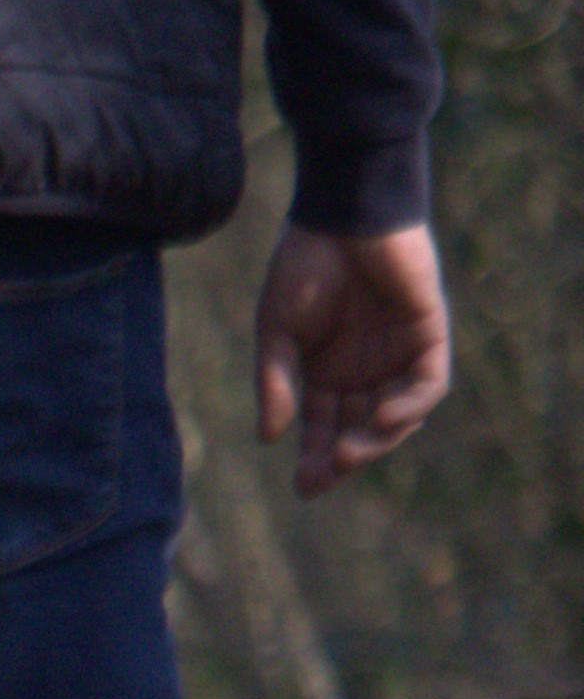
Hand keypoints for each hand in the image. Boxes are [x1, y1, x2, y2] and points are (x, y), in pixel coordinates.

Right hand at [252, 221, 448, 497]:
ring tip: (351, 453)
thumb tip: (270, 437)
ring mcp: (398, 351)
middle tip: (326, 474)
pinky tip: (386, 417)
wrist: (344, 211)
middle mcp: (363, 367)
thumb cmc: (304, 263)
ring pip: (397, 414)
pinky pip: (429, 382)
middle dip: (345, 457)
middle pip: (360, 428)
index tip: (304, 488)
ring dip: (377, 439)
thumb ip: (275, 381)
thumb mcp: (276, 330)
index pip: (323, 426)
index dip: (315, 458)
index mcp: (324, 370)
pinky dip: (412, 405)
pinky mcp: (427, 332)